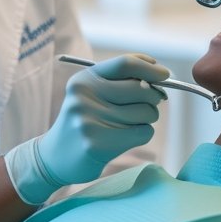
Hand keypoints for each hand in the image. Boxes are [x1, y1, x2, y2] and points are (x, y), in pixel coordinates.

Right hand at [5, 53, 169, 204]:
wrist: (54, 157)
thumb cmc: (84, 121)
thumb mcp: (92, 93)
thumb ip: (121, 81)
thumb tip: (160, 75)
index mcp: (84, 79)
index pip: (125, 64)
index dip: (150, 68)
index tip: (165, 74)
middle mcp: (84, 97)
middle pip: (141, 89)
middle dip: (153, 98)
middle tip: (147, 106)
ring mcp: (89, 121)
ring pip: (145, 112)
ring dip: (147, 119)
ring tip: (129, 124)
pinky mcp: (97, 144)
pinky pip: (143, 133)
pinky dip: (143, 134)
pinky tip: (125, 138)